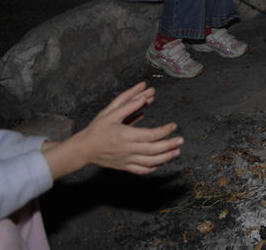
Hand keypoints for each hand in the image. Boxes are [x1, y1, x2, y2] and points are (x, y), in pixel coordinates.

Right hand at [42, 82, 183, 177]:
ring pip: (150, 163)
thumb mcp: (111, 113)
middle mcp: (128, 149)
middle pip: (154, 150)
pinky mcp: (125, 167)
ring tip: (177, 151)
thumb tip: (145, 95)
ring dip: (166, 158)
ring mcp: (126, 160)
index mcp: (125, 135)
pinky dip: (154, 168)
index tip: (174, 126)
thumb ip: (129, 104)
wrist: (83, 149)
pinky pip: (142, 170)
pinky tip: (162, 162)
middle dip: (170, 145)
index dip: (165, 131)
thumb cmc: (97, 129)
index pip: (151, 135)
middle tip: (181, 140)